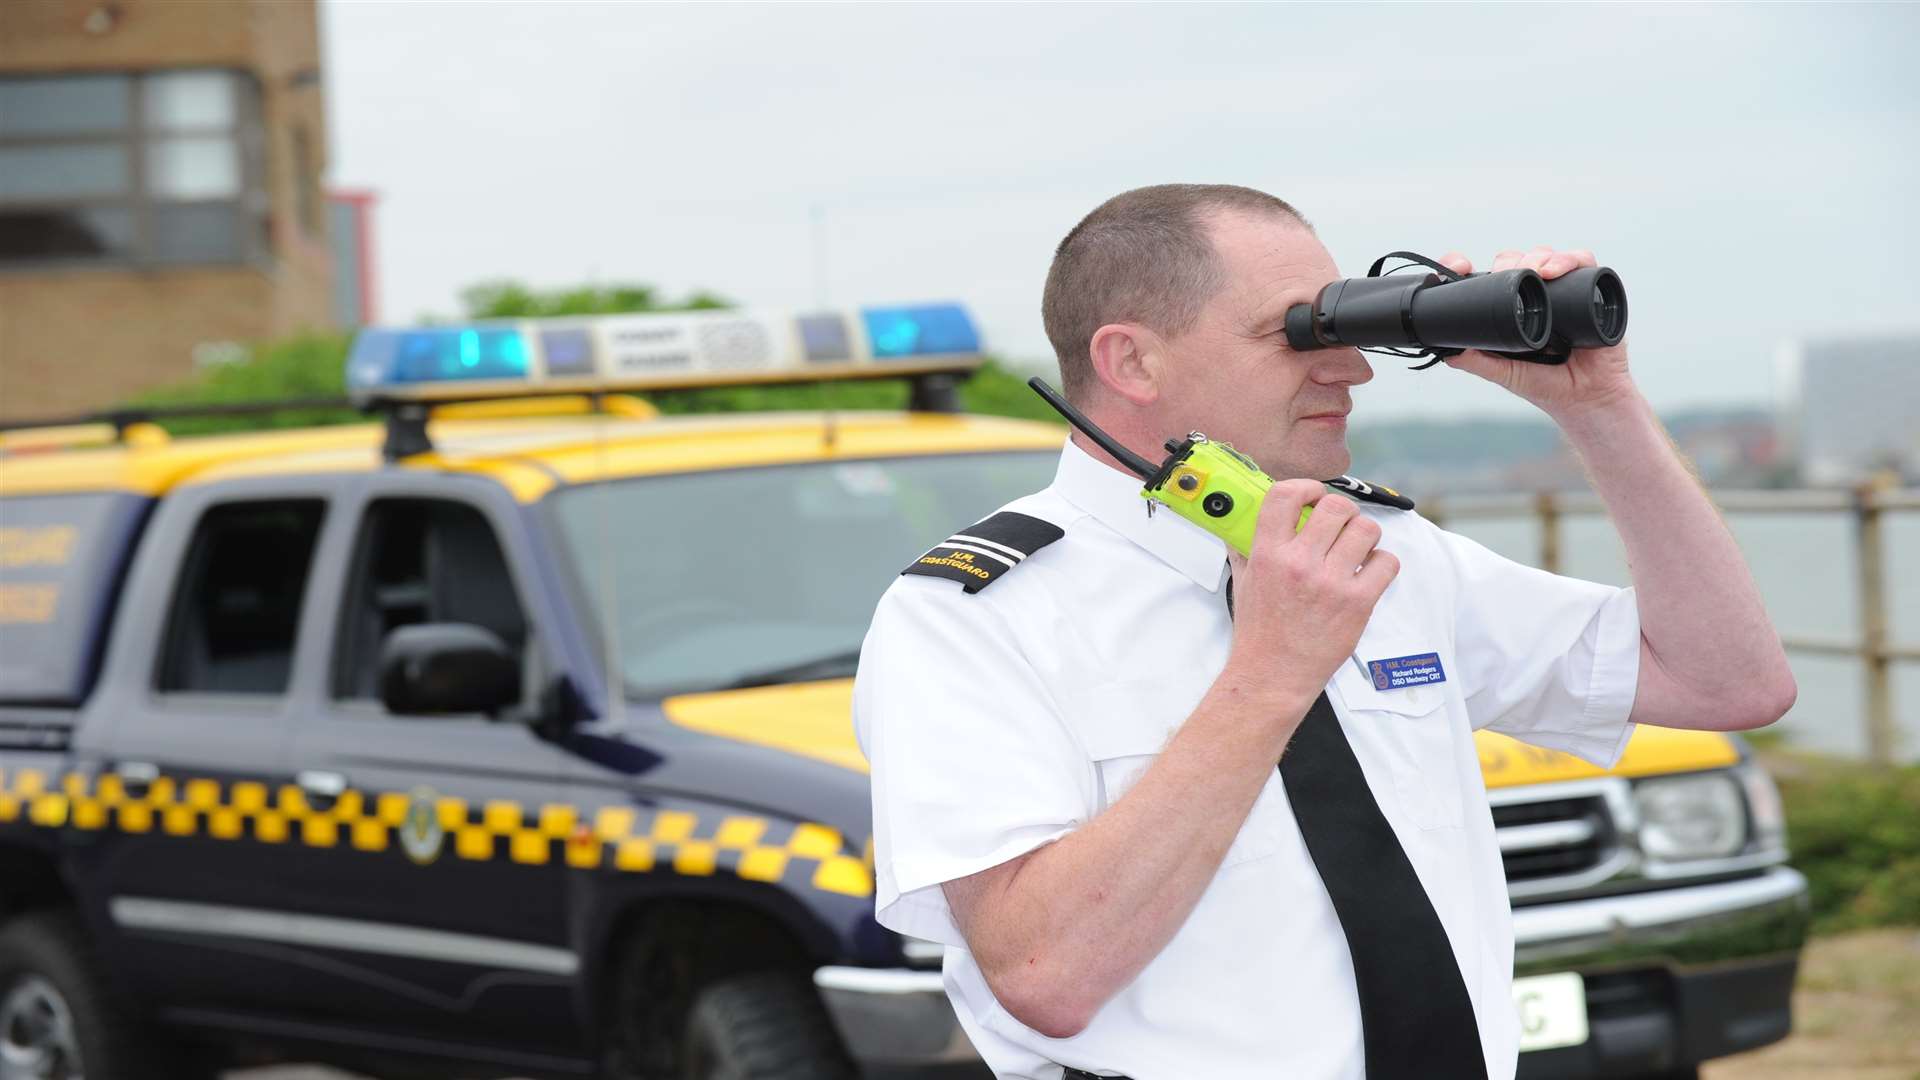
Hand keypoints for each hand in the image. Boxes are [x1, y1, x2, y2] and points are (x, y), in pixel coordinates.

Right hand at [1222, 482, 1398, 710]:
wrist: (1274, 674)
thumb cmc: (1259, 633)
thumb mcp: (1244, 583)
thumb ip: (1246, 549)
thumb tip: (1242, 525)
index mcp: (1268, 554)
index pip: (1285, 495)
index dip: (1306, 486)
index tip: (1313, 494)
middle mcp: (1300, 564)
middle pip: (1335, 507)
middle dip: (1341, 511)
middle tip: (1339, 524)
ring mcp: (1331, 583)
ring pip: (1366, 530)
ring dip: (1364, 535)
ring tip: (1355, 549)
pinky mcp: (1358, 603)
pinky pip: (1387, 563)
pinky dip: (1382, 563)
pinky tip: (1367, 572)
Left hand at [1436, 246, 1636, 422]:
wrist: (1589, 399)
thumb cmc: (1548, 386)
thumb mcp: (1507, 375)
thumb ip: (1480, 363)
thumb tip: (1449, 352)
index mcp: (1511, 310)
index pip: (1490, 277)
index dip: (1473, 267)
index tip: (1460, 266)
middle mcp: (1537, 296)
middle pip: (1519, 260)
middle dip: (1509, 261)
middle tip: (1504, 273)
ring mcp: (1564, 291)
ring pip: (1548, 256)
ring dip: (1537, 256)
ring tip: (1533, 271)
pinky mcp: (1593, 290)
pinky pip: (1584, 262)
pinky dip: (1570, 259)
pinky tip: (1555, 271)